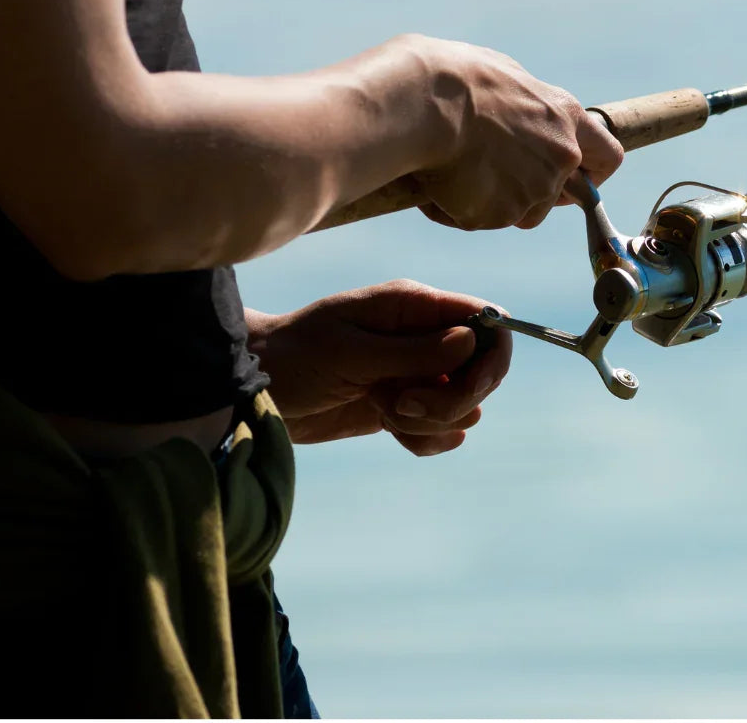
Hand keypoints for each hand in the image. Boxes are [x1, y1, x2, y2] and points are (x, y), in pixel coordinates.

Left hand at [247, 279, 512, 456]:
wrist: (255, 388)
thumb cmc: (295, 357)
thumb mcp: (351, 353)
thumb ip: (414, 351)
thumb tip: (472, 340)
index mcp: (413, 306)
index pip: (485, 320)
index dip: (490, 356)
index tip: (467, 388)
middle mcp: (422, 336)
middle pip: (481, 369)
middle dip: (455, 398)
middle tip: (405, 406)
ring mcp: (415, 372)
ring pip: (462, 405)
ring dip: (432, 421)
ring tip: (384, 410)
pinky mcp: (403, 406)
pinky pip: (439, 429)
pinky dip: (423, 439)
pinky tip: (390, 431)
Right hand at [396, 34, 623, 230]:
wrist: (425, 104)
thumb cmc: (455, 79)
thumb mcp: (503, 75)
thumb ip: (524, 105)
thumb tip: (517, 113)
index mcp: (564, 116)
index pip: (606, 157)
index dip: (590, 173)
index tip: (572, 177)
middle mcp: (560, 156)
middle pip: (555, 194)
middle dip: (526, 191)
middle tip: (487, 173)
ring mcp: (534, 189)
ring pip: (517, 212)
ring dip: (490, 200)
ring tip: (452, 170)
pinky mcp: (500, 214)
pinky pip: (478, 219)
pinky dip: (456, 207)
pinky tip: (434, 181)